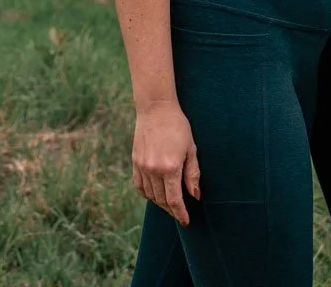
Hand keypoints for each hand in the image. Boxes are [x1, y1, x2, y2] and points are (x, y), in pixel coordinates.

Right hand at [132, 101, 200, 224]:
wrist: (156, 108)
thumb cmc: (178, 126)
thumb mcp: (191, 149)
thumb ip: (192, 174)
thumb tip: (195, 195)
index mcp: (170, 168)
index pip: (174, 200)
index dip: (180, 213)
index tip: (186, 221)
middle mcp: (153, 170)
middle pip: (161, 200)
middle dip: (171, 210)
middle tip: (179, 214)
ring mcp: (142, 166)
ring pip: (150, 195)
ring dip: (160, 203)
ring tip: (169, 204)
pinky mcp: (135, 161)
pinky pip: (139, 185)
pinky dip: (147, 193)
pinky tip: (154, 194)